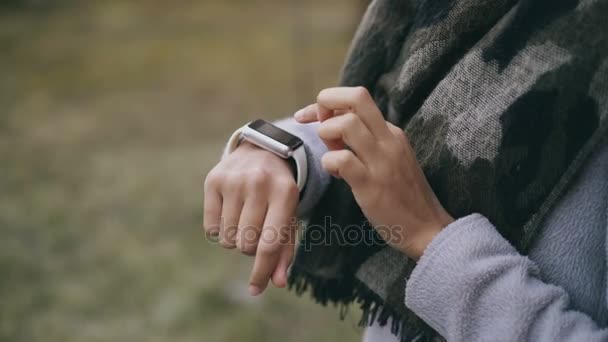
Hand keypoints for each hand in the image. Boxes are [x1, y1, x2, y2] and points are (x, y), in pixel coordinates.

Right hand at [203, 141, 297, 294]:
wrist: (263, 150)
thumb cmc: (279, 193)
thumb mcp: (289, 216)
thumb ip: (285, 251)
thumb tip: (277, 283)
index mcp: (285, 193)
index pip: (270, 244)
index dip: (262, 271)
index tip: (256, 289)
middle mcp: (258, 184)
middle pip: (246, 244)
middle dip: (250, 248)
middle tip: (256, 233)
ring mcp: (234, 180)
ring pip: (228, 239)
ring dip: (236, 239)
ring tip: (245, 219)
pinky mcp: (213, 179)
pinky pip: (211, 229)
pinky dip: (220, 230)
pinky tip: (230, 213)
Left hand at [294, 87, 453, 259]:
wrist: (427, 229)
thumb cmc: (402, 196)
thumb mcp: (388, 159)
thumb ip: (364, 140)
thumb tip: (332, 124)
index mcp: (391, 132)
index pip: (358, 99)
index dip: (330, 101)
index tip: (311, 116)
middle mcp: (388, 139)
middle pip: (357, 97)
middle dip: (326, 101)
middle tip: (313, 123)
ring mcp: (382, 160)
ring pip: (347, 124)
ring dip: (326, 134)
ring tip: (331, 154)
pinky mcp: (371, 184)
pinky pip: (342, 159)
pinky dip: (329, 162)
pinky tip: (335, 174)